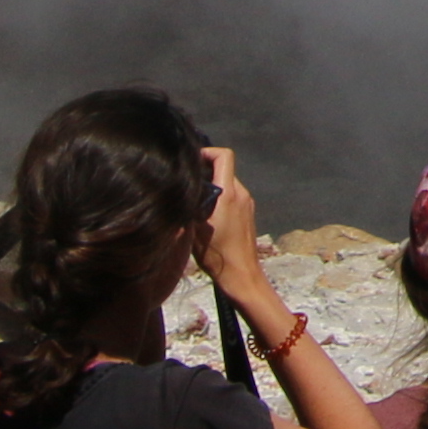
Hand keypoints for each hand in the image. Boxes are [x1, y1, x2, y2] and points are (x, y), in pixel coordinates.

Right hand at [197, 148, 267, 298]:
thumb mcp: (194, 229)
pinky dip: (219, 198)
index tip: (191, 162)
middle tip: (186, 184)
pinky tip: (205, 215)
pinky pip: (232, 197)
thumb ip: (189, 204)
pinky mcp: (248, 214)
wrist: (241, 275)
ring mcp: (247, 204)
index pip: (224, 156)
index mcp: (229, 193)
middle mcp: (242, 194)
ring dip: (212, 187)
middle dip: (205, 172)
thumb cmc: (217, 254)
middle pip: (224, 169)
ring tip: (193, 201)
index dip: (207, 153)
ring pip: (228, 184)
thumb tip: (179, 189)